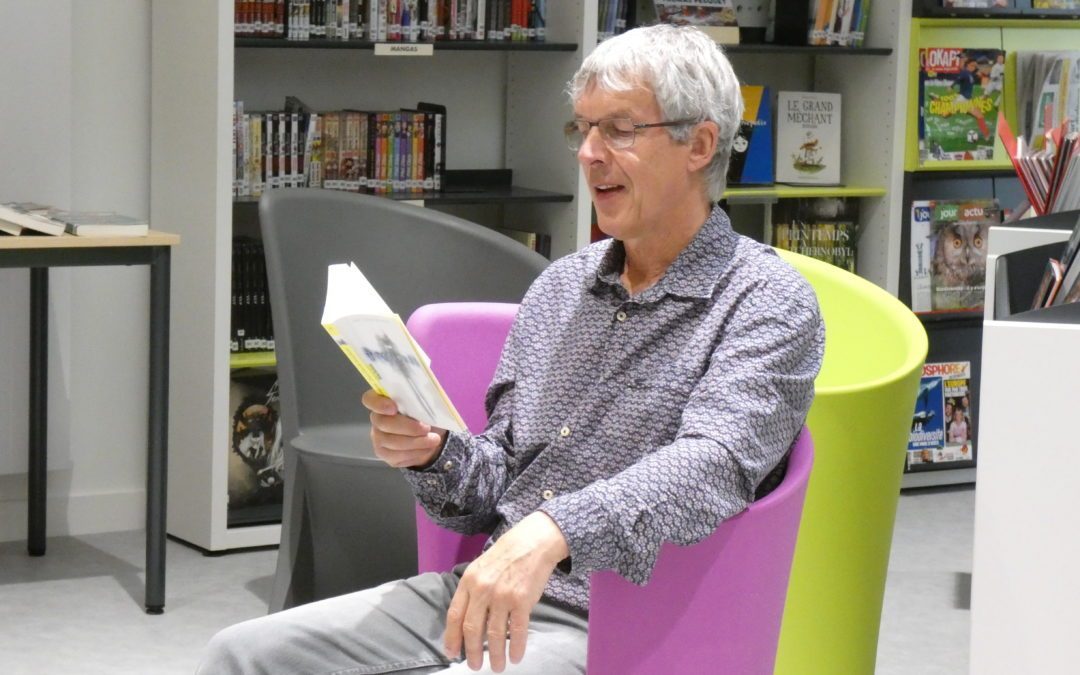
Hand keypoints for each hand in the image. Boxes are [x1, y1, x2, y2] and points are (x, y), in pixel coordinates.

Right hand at [362, 389, 446, 468]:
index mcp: (383, 399)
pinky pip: (397, 456)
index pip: (369, 399)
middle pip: (383, 423)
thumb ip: (420, 399)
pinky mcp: (384, 454)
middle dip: (408, 427)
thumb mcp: (426, 402)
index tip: (394, 408)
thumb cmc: (426, 413)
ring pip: (391, 442)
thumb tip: (427, 400)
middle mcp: (376, 418)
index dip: (379, 404)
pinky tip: (427, 448)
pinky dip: (416, 452)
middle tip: (426, 428)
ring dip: (416, 442)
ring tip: (434, 440)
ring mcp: (378, 437)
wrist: (431, 434)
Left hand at [444, 512, 569, 671]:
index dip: (452, 637)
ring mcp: (502, 595)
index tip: (452, 653)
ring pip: (495, 634)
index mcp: (469, 581)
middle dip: (472, 652)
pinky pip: (517, 630)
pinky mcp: (522, 600)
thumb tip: (464, 620)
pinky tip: (515, 657)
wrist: (532, 542)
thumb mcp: (479, 568)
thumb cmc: (505, 556)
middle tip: (474, 666)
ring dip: (495, 655)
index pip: (454, 615)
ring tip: (497, 666)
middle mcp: (483, 590)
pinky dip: (516, 647)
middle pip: (472, 629)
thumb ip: (471, 591)